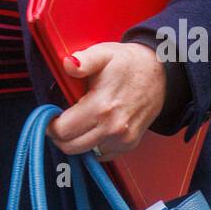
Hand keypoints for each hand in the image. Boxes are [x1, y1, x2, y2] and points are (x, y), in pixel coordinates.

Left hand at [45, 41, 166, 159]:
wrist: (160, 74)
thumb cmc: (128, 63)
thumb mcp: (103, 54)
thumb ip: (83, 60)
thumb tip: (68, 64)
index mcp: (102, 106)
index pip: (63, 130)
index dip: (50, 124)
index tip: (51, 115)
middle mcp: (113, 128)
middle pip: (71, 147)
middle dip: (60, 135)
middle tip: (60, 119)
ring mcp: (123, 139)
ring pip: (85, 153)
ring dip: (76, 140)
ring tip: (77, 121)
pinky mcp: (129, 145)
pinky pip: (101, 155)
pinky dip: (92, 145)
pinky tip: (93, 127)